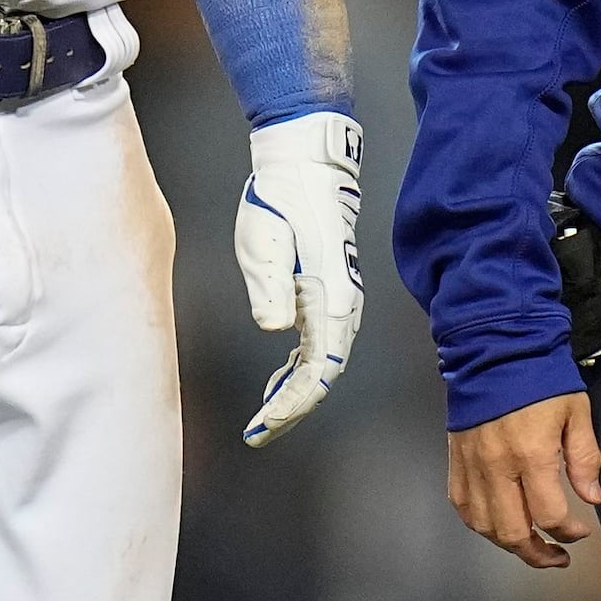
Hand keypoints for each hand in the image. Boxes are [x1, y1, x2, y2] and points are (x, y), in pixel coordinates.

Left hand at [232, 110, 364, 442]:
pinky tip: (274, 383)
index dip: (293, 405)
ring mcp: (340, 301)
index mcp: (329, 298)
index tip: (264, 424)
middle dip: (291, 410)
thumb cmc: (280, 199)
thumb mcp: (263, 240)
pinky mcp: (329, 295)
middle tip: (257, 434)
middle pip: (324, 376)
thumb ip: (270, 287)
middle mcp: (343, 306)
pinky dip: (296, 372)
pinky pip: (319, 348)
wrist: (306, 167)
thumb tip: (275, 328)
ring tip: (262, 417)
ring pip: (323, 365)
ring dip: (294, 394)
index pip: (318, 372)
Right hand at [447, 392, 600, 569]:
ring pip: (484, 526)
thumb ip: (584, 458)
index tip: (581, 531)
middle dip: (538, 553)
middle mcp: (498, 467)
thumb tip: (592, 499)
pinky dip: (481, 524)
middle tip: (557, 556)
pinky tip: (498, 525)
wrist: (494, 350)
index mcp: (532, 454)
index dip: (568, 532)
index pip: (549, 514)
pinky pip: (463, 507)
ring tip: (529, 545)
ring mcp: (472, 466)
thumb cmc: (541, 379)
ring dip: (509, 543)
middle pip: (513, 531)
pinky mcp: (456, 462)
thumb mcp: (576, 412)